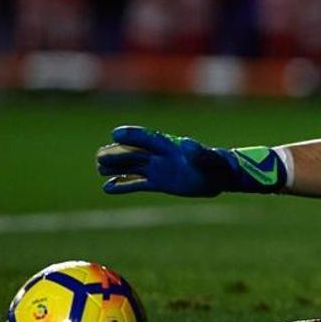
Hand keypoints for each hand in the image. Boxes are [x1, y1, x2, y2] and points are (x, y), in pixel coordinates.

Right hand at [96, 125, 285, 195]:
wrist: (221, 177)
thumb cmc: (219, 166)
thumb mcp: (212, 160)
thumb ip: (201, 153)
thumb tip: (188, 145)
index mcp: (172, 146)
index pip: (148, 138)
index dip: (133, 135)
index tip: (115, 134)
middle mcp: (161, 156)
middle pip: (134, 153)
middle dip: (117, 154)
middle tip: (100, 157)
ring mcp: (158, 169)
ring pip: (132, 166)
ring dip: (116, 167)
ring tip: (99, 168)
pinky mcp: (159, 182)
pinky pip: (137, 184)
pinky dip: (123, 185)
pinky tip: (107, 187)